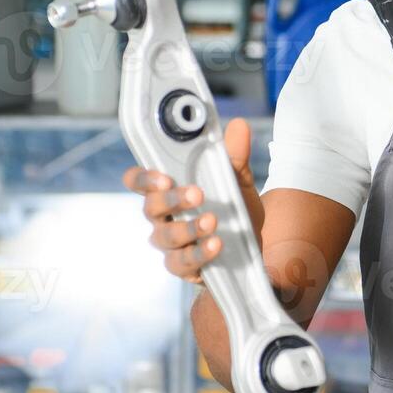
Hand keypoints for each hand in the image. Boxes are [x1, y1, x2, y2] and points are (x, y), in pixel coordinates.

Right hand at [122, 117, 265, 284]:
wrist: (253, 247)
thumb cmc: (234, 209)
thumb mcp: (239, 181)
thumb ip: (235, 157)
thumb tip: (238, 126)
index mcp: (168, 190)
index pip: (140, 181)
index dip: (143, 178)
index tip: (163, 176)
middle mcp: (162, 217)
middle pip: (151, 208)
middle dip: (171, 200)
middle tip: (197, 194)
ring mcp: (170, 244)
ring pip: (165, 237)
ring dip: (188, 228)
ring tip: (212, 220)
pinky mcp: (183, 266)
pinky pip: (182, 262)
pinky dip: (199, 253)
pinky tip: (215, 244)